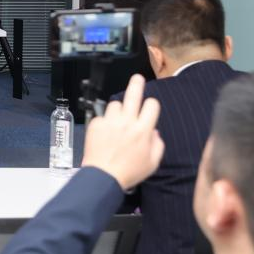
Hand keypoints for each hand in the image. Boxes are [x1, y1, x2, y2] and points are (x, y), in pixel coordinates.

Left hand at [82, 74, 164, 189]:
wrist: (103, 176)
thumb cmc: (129, 172)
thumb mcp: (153, 162)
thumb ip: (158, 144)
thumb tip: (154, 132)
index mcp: (143, 130)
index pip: (151, 105)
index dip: (152, 104)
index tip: (150, 105)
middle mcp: (127, 123)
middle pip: (133, 95)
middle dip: (137, 84)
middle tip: (137, 78)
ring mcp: (110, 122)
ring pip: (115, 104)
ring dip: (119, 110)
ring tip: (118, 121)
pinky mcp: (96, 124)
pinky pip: (102, 116)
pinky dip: (105, 122)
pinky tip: (105, 134)